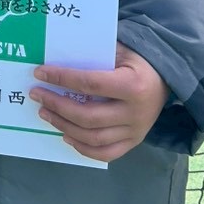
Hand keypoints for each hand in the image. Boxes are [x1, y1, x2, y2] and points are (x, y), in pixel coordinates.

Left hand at [30, 42, 168, 162]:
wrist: (166, 78)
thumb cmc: (137, 59)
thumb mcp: (119, 49)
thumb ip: (92, 54)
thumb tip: (56, 57)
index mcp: (132, 85)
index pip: (89, 84)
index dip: (61, 79)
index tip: (39, 73)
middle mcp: (134, 112)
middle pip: (88, 116)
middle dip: (57, 105)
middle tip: (37, 95)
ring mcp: (135, 131)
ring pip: (93, 138)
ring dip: (64, 126)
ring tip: (45, 113)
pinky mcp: (134, 142)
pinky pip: (106, 153)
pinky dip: (82, 148)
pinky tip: (65, 134)